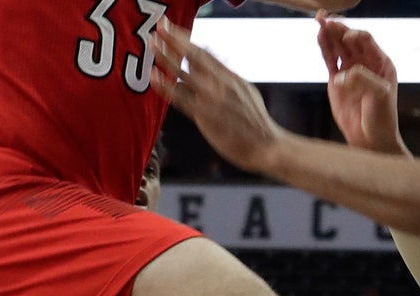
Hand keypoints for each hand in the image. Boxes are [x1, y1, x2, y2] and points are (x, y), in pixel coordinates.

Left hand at [152, 18, 285, 173]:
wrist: (268, 146)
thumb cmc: (255, 123)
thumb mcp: (244, 92)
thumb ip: (225, 78)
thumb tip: (208, 65)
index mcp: (230, 77)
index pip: (204, 52)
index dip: (185, 38)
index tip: (170, 27)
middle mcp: (221, 83)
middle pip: (194, 56)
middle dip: (174, 39)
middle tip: (158, 25)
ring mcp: (213, 99)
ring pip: (185, 73)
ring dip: (166, 57)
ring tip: (152, 44)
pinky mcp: (206, 116)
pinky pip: (182, 99)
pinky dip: (167, 87)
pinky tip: (154, 77)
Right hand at [316, 11, 405, 154]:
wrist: (371, 139)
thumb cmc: (382, 117)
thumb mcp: (379, 94)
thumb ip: (362, 79)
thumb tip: (340, 75)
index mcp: (380, 62)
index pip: (366, 40)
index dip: (355, 35)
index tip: (347, 37)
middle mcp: (365, 64)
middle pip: (349, 40)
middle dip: (338, 28)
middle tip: (325, 18)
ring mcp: (350, 72)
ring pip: (337, 48)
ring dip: (329, 35)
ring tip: (319, 22)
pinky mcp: (337, 82)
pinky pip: (329, 61)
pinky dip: (324, 49)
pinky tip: (319, 37)